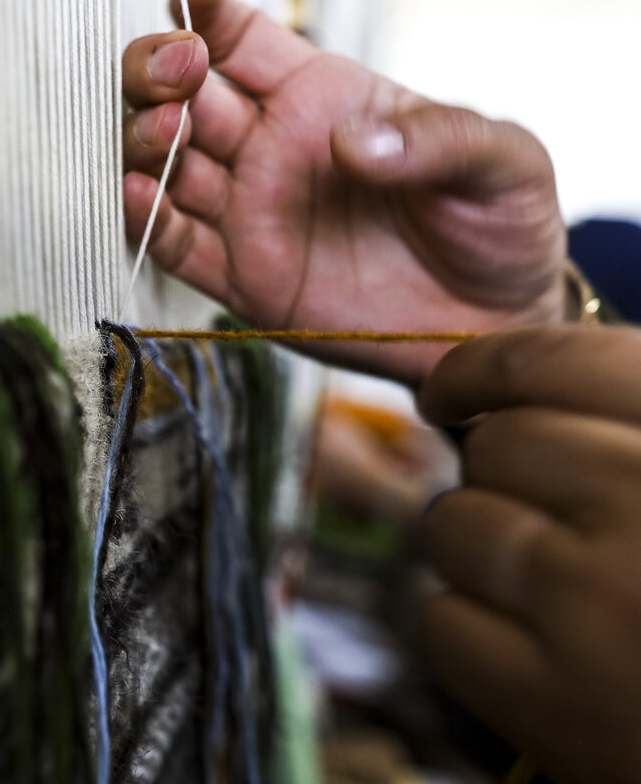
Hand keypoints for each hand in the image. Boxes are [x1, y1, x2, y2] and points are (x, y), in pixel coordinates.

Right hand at [123, 0, 565, 384]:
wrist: (496, 326)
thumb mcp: (501, 160)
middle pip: (184, 93)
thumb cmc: (500, 227)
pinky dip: (146, 220)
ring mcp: (250, 213)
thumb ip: (437, 137)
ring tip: (166, 131)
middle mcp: (271, 151)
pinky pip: (177, 244)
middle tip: (181, 68)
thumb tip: (352, 141)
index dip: (210, 7)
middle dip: (163, 68)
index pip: (245, 40)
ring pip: (165, 163)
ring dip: (147, 139)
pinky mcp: (243, 278)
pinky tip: (138, 193)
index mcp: (322, 100)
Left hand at [417, 325, 640, 782]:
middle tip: (549, 524)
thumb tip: (511, 390)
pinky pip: (442, 623)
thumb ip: (627, 431)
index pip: (549, 361)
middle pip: (493, 446)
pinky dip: (468, 634)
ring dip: (481, 553)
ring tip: (549, 591)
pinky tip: (528, 649)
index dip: (477, 369)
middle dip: (502, 479)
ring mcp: (596, 604)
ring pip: (452, 526)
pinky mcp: (557, 702)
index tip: (452, 390)